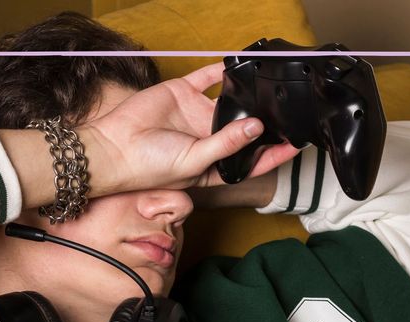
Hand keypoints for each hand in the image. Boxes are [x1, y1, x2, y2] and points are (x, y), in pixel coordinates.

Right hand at [83, 62, 299, 193]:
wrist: (115, 147)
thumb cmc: (150, 167)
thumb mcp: (195, 161)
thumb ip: (226, 144)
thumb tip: (256, 128)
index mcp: (213, 165)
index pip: (250, 162)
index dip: (273, 155)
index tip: (294, 146)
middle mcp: (208, 140)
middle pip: (244, 130)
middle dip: (264, 123)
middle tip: (288, 113)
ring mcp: (196, 116)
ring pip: (230, 102)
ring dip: (247, 96)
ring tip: (270, 87)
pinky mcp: (183, 93)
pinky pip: (208, 78)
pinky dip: (223, 71)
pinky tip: (239, 65)